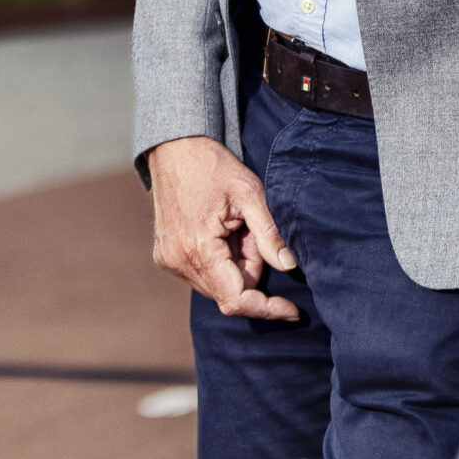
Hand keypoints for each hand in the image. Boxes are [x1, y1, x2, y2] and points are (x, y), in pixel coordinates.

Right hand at [146, 135, 301, 320]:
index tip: (293, 310)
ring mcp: (169, 261)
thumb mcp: (249, 192)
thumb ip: (269, 233)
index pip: (236, 299)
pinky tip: (219, 231)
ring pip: (216, 285)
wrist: (175, 148)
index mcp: (198, 247)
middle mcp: (179, 261)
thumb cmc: (213, 166)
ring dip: (234, 266)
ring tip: (234, 227)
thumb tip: (289, 266)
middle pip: (229, 292)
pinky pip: (202, 274)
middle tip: (252, 232)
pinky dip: (218, 261)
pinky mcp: (166, 257)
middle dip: (251, 270)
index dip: (267, 308)